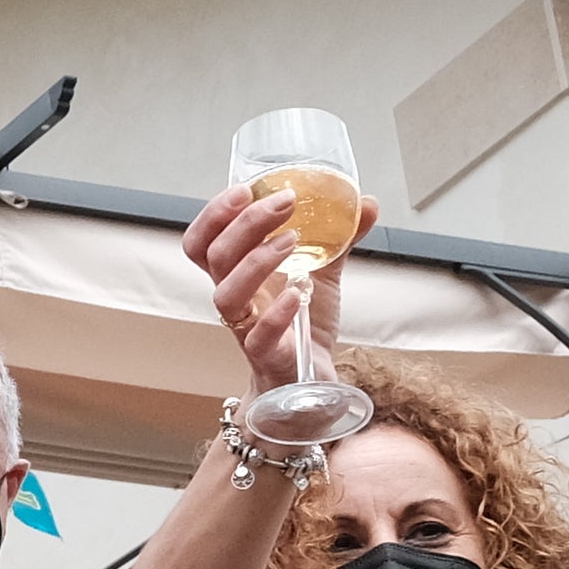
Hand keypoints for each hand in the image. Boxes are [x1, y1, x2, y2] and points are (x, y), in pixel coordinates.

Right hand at [185, 178, 341, 375]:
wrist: (309, 380)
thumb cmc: (303, 324)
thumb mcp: (320, 274)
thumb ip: (337, 238)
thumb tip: (364, 203)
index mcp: (237, 274)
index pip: (203, 240)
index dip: (215, 213)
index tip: (247, 189)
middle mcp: (235, 298)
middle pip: (214, 256)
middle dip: (246, 223)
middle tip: (284, 202)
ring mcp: (246, 327)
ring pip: (227, 294)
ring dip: (256, 261)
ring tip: (292, 241)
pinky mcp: (266, 355)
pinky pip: (258, 335)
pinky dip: (277, 312)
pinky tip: (298, 294)